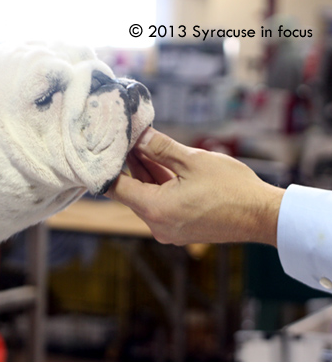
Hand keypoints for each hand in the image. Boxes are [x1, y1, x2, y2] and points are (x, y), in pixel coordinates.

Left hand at [105, 128, 284, 246]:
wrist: (262, 216)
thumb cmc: (232, 188)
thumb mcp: (193, 161)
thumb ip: (161, 148)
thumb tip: (139, 137)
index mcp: (156, 209)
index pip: (116, 189)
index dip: (107, 168)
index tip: (103, 151)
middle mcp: (158, 225)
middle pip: (132, 191)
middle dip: (129, 165)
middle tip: (125, 139)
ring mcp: (169, 229)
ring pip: (148, 196)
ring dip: (146, 173)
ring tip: (141, 144)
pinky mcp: (181, 228)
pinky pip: (162, 204)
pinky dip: (160, 185)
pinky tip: (159, 163)